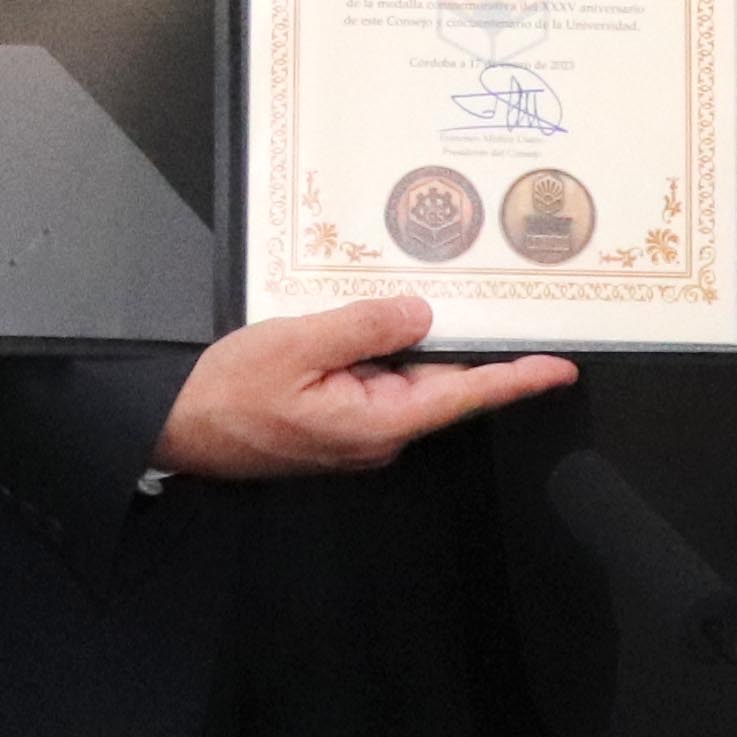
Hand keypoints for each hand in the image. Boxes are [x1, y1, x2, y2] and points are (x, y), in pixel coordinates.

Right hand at [156, 296, 578, 480]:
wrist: (176, 427)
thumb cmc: (229, 392)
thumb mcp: (298, 345)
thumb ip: (365, 327)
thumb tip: (422, 314)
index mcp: (378, 422)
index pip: (463, 397)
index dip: (515, 382)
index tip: (560, 370)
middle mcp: (377, 435)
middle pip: (436, 384)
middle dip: (459, 345)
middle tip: (489, 301)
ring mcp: (356, 433)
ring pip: (403, 381)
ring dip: (409, 346)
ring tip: (409, 304)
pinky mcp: (336, 424)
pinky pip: (374, 383)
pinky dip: (379, 354)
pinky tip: (366, 324)